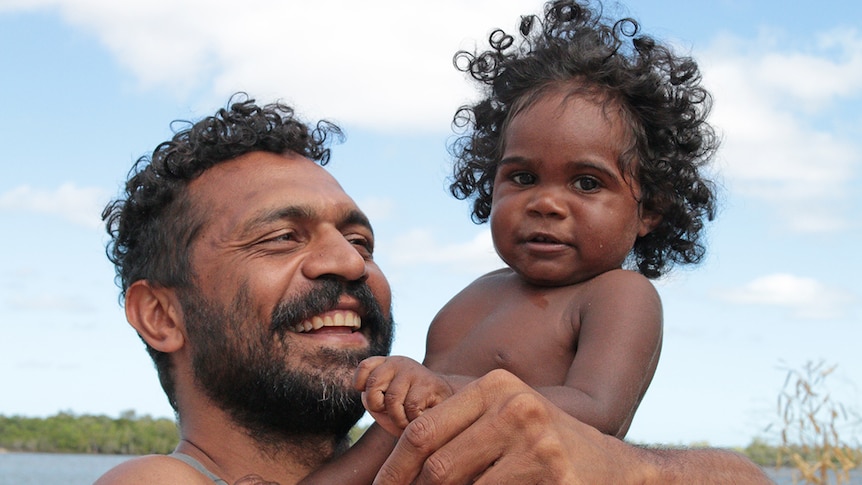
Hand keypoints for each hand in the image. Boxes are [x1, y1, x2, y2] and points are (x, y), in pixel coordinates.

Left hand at [355, 356, 453, 436]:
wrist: (443, 411)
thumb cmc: (408, 411)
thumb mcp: (384, 402)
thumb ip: (370, 397)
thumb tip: (365, 394)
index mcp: (386, 364)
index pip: (364, 367)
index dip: (362, 386)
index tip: (375, 399)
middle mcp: (399, 362)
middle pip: (373, 386)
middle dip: (378, 406)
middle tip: (391, 412)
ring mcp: (415, 371)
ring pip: (392, 399)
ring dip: (397, 418)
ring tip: (406, 418)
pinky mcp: (430, 384)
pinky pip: (410, 407)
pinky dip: (411, 419)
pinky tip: (418, 417)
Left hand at [372, 369, 647, 484]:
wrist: (616, 469)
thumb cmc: (544, 450)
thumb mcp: (502, 425)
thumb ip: (455, 437)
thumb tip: (397, 473)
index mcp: (493, 385)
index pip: (422, 431)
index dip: (394, 470)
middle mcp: (514, 403)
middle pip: (437, 465)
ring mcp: (537, 439)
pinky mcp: (552, 472)